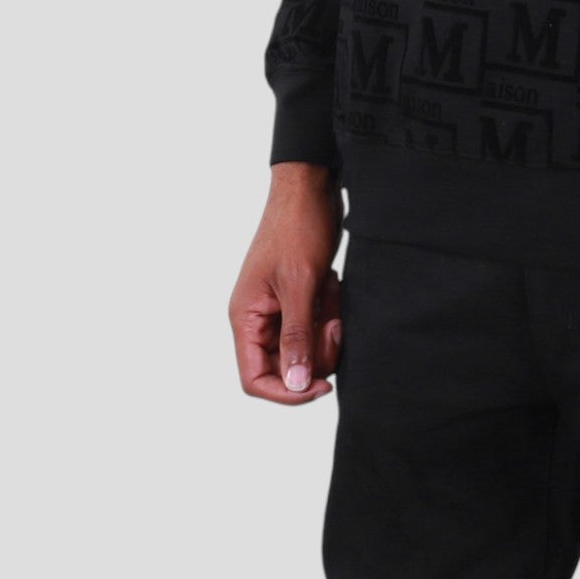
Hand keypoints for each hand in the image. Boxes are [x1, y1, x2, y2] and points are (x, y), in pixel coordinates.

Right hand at [229, 163, 344, 404]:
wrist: (312, 186)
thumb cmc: (297, 227)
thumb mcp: (299, 284)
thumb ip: (297, 337)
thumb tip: (295, 385)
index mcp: (246, 317)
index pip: (255, 379)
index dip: (286, 392)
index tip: (320, 386)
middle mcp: (258, 318)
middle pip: (286, 368)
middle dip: (316, 352)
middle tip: (333, 322)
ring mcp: (280, 309)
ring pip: (306, 349)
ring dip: (326, 331)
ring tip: (332, 296)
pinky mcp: (300, 298)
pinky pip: (316, 326)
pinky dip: (329, 313)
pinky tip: (333, 287)